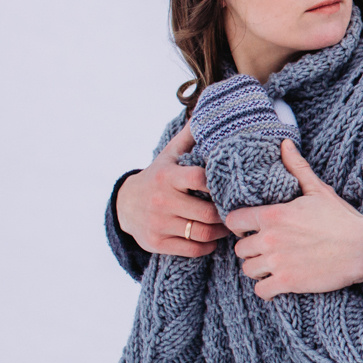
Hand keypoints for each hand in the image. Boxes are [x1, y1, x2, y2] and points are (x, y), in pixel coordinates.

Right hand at [116, 124, 225, 257]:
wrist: (125, 205)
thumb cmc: (158, 176)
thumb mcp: (170, 155)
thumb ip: (190, 137)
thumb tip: (207, 112)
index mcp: (167, 176)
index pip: (200, 179)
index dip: (219, 184)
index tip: (233, 186)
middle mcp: (161, 201)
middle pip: (207, 213)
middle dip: (227, 214)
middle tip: (238, 212)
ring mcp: (158, 224)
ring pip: (202, 233)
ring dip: (221, 232)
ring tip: (229, 225)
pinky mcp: (156, 243)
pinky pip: (191, 250)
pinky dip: (207, 246)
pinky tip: (212, 239)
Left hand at [228, 141, 362, 299]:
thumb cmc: (342, 219)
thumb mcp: (319, 190)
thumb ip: (297, 168)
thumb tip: (285, 143)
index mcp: (274, 214)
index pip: (233, 222)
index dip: (240, 226)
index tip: (252, 228)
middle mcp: (270, 238)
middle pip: (239, 249)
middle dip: (251, 249)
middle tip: (266, 249)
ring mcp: (277, 262)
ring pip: (247, 270)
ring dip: (258, 269)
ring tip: (273, 266)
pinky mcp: (287, 283)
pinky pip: (261, 291)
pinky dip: (267, 289)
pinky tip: (278, 283)